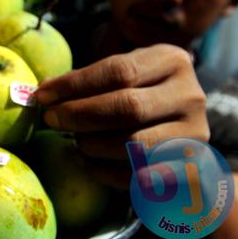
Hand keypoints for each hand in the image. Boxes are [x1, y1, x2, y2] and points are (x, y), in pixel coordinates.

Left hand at [35, 44, 209, 186]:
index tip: (42, 95)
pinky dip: (104, 171)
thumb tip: (42, 93)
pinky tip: (87, 162)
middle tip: (51, 120)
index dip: (75, 84)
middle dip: (79, 115)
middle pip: (128, 106)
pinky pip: (140, 177)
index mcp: (172, 62)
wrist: (181, 133)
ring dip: (92, 144)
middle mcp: (191, 96)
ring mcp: (196, 135)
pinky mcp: (191, 171)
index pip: (118, 70)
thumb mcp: (123, 76)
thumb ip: (88, 81)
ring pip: (134, 144)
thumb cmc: (140, 96)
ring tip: (74, 141)